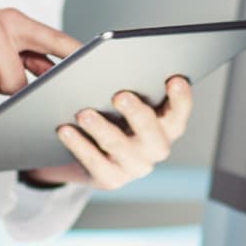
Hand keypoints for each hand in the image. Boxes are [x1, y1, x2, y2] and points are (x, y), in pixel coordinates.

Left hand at [26, 76, 192, 189]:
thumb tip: (114, 66)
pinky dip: (78, 145)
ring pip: (119, 147)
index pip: (180, 111)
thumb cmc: (114, 115)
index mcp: (168, 124)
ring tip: (83, 113)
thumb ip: (131, 86)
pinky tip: (65, 129)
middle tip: (120, 96)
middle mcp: (156, 147)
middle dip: (136, 113)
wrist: (94, 153)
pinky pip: (94, 162)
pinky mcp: (111, 179)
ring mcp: (135, 166)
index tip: (173, 79)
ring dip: (101, 129)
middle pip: (151, 131)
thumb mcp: (127, 102)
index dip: (181, 97)